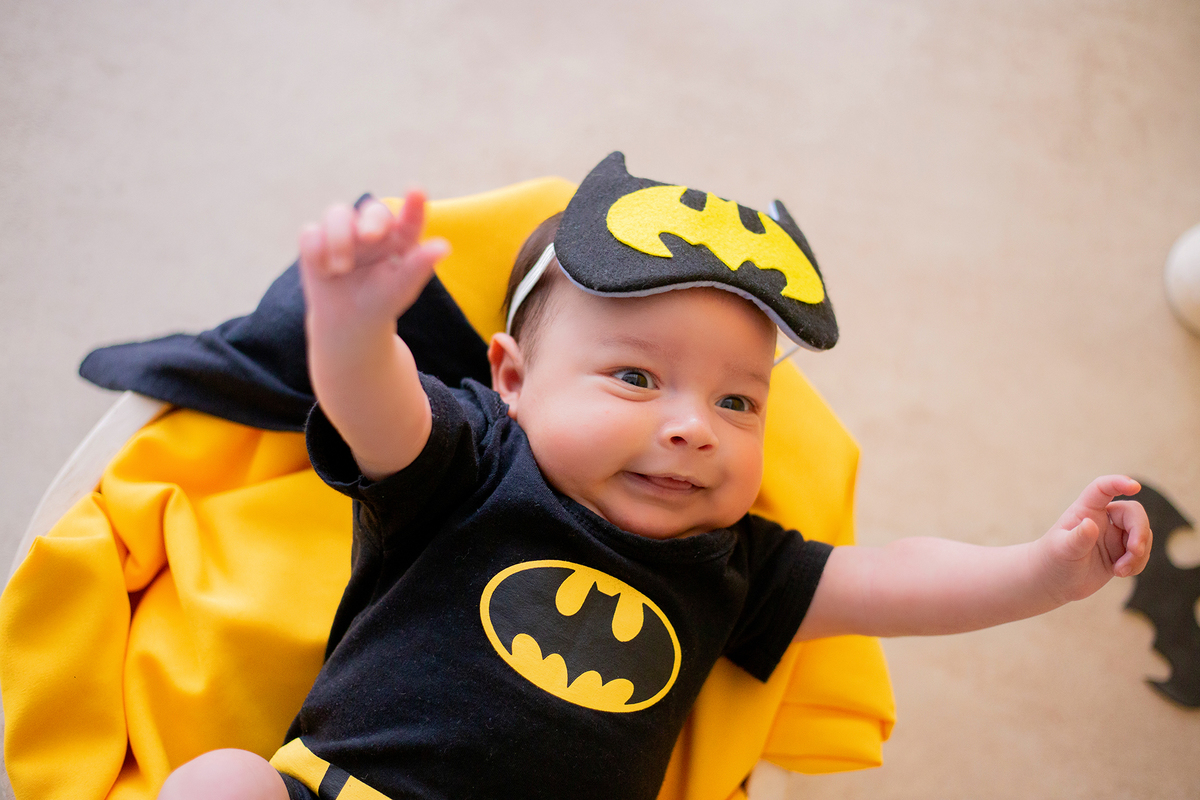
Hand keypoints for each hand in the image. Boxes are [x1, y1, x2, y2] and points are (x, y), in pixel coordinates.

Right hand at [298, 190, 448, 330]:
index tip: (416, 191)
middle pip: (372, 209)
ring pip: (337, 213)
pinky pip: (310, 233)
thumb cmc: (381, 301)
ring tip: (341, 268)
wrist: (348, 321)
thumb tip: (444, 247)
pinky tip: (325, 271)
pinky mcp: (316, 240)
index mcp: (400, 238)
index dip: (414, 205)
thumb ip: (419, 266)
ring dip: (338, 239)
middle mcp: (372, 228)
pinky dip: (316, 252)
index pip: (410, 219)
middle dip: (371, 219)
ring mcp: (344, 231)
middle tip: (369, 237)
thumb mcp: (401, 287)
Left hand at [1034, 475, 1151, 604]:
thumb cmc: (1052, 560)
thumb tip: (1090, 524)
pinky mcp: (1121, 552)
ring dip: (1138, 554)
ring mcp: (1113, 535)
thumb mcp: (1063, 550)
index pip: (1102, 489)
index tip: (1134, 486)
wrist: (1054, 582)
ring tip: (1120, 571)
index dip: (1118, 483)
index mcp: (1085, 510)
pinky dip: (1138, 563)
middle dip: (1139, 532)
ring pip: (1142, 534)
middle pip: (1133, 513)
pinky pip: (1141, 552)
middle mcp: (1101, 519)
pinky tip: (1120, 573)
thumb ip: (1078, 538)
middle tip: (1135, 552)